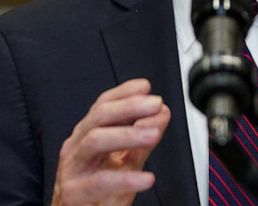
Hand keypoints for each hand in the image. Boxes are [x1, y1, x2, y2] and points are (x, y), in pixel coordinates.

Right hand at [51, 79, 170, 205]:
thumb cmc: (99, 191)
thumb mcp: (126, 161)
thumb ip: (143, 138)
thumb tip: (162, 112)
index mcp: (87, 135)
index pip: (103, 105)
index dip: (124, 93)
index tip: (146, 87)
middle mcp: (76, 147)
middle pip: (98, 117)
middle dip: (129, 107)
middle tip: (155, 105)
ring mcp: (73, 169)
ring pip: (94, 142)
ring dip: (127, 134)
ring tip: (153, 135)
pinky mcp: (73, 192)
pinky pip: (100, 182)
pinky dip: (126, 179)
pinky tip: (146, 178)